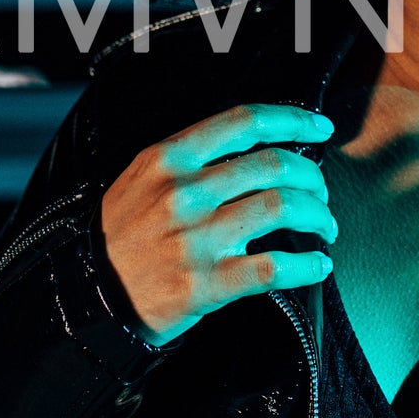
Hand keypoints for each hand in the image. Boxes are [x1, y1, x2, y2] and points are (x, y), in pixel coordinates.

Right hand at [98, 104, 336, 345]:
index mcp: (169, 158)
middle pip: (274, 165)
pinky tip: (318, 265)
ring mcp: (196, 237)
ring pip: (282, 208)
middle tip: (322, 192)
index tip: (320, 129)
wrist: (93, 297)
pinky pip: (275, 267)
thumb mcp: (142, 178)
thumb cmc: (124, 236)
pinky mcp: (207, 283)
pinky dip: (308, 265)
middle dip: (313, 176)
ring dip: (318, 216)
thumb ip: (191, 158)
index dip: (293, 120)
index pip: (244, 122)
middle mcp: (184, 191)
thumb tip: (255, 148)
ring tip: (325, 226)